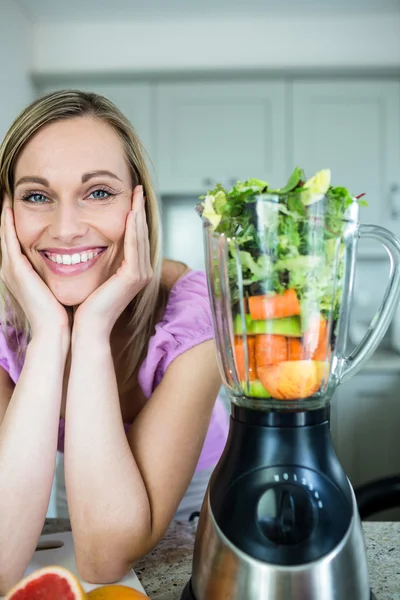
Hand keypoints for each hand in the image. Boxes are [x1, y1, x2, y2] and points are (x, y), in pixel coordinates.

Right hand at [0, 195, 69, 336]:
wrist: (55, 330)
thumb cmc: (61, 310)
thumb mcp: (56, 284)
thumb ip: (58, 270)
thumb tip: (71, 259)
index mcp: (20, 272)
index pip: (15, 239)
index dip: (15, 221)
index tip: (23, 203)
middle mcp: (11, 268)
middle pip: (5, 233)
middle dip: (6, 212)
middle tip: (9, 190)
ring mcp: (10, 269)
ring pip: (3, 232)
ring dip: (3, 212)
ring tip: (7, 191)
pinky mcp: (16, 270)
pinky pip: (8, 240)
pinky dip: (6, 223)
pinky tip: (8, 206)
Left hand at [73, 185, 152, 337]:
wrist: (87, 326)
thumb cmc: (87, 303)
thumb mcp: (96, 274)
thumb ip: (101, 259)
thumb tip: (91, 242)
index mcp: (134, 271)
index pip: (136, 238)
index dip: (135, 216)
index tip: (131, 197)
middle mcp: (142, 272)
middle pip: (142, 234)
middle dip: (140, 209)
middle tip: (137, 188)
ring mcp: (141, 275)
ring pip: (141, 237)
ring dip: (138, 213)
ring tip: (136, 194)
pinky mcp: (134, 277)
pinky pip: (134, 247)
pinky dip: (133, 229)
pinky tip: (130, 213)